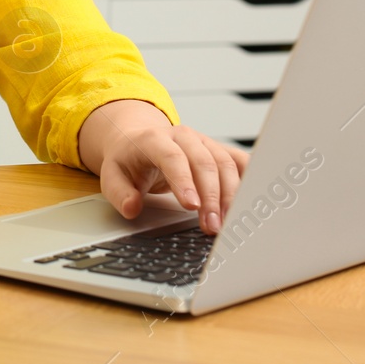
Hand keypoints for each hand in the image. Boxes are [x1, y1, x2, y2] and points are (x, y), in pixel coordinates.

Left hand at [77, 99, 249, 234]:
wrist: (139, 139)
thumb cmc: (129, 159)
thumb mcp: (112, 175)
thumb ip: (119, 193)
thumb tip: (131, 207)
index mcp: (155, 138)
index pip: (172, 156)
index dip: (184, 180)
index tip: (191, 206)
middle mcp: (183, 136)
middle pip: (204, 162)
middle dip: (212, 196)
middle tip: (212, 227)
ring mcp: (204, 142)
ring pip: (225, 164)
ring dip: (231, 196)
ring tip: (228, 224)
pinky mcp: (219, 151)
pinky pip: (240, 162)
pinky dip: (250, 180)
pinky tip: (252, 201)